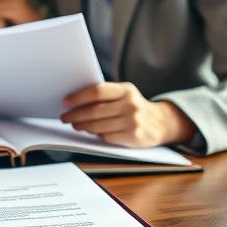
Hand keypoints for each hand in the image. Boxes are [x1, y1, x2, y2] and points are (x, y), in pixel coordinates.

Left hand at [60, 82, 195, 146]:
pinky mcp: (134, 137)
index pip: (97, 91)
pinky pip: (107, 137)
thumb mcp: (124, 94)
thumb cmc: (134, 106)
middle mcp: (130, 104)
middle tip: (65, 117)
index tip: (65, 101)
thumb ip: (105, 95)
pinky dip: (96, 135)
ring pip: (98, 125)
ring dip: (82, 126)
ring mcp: (133, 121)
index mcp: (126, 89)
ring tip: (75, 125)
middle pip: (95, 110)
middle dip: (75, 114)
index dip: (78, 96)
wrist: (161, 123)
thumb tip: (75, 101)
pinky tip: (90, 132)